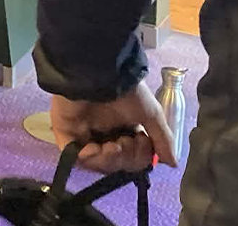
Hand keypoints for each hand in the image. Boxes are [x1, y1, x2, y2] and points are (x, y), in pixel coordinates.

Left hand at [50, 82, 176, 173]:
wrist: (101, 73)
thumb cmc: (127, 90)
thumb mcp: (151, 114)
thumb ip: (162, 139)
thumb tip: (172, 163)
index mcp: (123, 130)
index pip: (132, 159)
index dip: (140, 158)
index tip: (143, 140)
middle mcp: (103, 134)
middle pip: (116, 164)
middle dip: (126, 159)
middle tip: (126, 142)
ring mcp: (83, 134)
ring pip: (97, 163)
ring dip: (110, 160)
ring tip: (114, 146)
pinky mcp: (65, 132)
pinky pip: (74, 157)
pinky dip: (89, 157)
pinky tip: (95, 148)